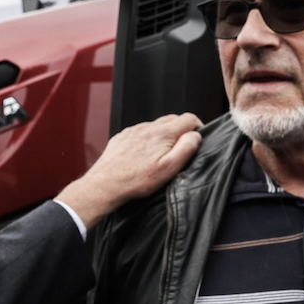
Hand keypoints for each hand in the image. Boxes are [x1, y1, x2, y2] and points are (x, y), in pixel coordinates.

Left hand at [55, 112, 202, 228]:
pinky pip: (141, 132)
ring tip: (162, 154)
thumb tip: (195, 135)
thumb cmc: (137, 180)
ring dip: (164, 134)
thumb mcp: (169, 169)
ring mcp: (134, 130)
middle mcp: (148, 127)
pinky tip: (144, 155)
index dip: (198, 127)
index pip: (188, 118)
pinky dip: (148, 139)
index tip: (198, 138)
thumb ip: (186, 149)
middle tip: (182, 148)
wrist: (105, 184)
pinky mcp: (123, 137)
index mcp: (162, 133)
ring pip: (156, 126)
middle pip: (173, 119)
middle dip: (181, 130)